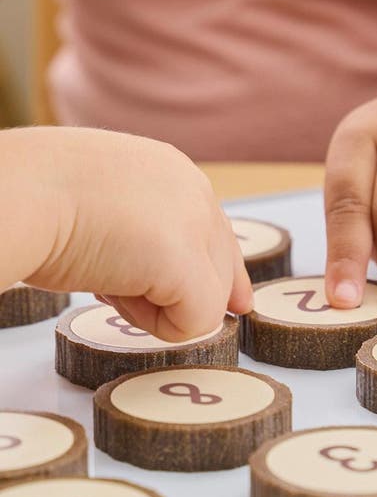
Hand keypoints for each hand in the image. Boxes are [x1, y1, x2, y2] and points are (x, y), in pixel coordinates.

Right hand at [0, 127, 253, 339]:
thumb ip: (141, 230)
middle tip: (109, 279)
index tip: (236, 303)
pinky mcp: (187, 264)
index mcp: (169, 170)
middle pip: (220, 268)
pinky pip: (195, 323)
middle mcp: (192, 190)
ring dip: (153, 307)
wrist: (17, 195)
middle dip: (172, 292)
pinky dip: (155, 326)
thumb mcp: (99, 203)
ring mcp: (194, 224)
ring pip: (207, 299)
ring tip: (103, 275)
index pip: (215, 230)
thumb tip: (160, 279)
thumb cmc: (35, 198)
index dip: (223, 273)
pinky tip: (113, 291)